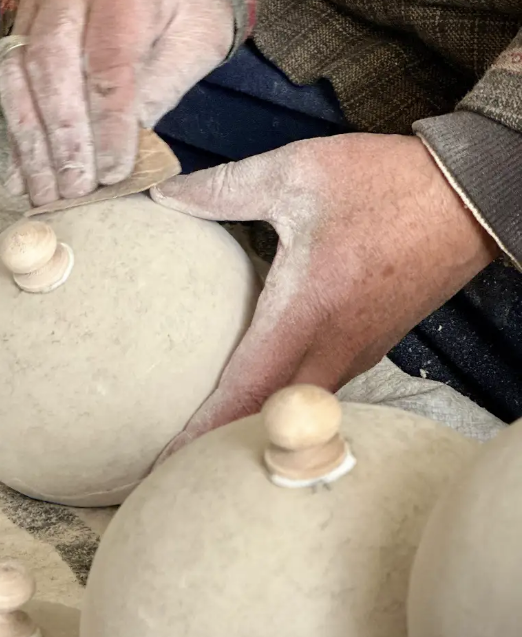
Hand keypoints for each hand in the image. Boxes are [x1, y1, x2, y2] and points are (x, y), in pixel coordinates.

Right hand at [0, 0, 233, 204]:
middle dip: (62, 136)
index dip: (108, 121)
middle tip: (75, 189)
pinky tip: (20, 176)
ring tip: (44, 194)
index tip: (113, 172)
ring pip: (18, 76)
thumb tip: (122, 156)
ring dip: (30, 142)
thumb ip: (159, 89)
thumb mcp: (195, 41)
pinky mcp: (19, 25)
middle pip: (51, 65)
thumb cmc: (186, 4)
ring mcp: (36, 2)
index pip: (108, 59)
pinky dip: (17, 133)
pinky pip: (8, 82)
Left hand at [151, 133, 498, 451]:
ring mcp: (357, 351)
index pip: (245, 390)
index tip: (167, 463)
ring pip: (297, 408)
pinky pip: (319, 388)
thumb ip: (224, 188)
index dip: (203, 432)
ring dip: (254, 425)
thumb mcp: (296, 173)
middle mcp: (332, 347)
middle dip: (220, 445)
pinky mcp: (370, 344)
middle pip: (268, 418)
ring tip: (209, 435)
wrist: (469, 195)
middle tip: (177, 464)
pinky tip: (260, 388)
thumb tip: (169, 197)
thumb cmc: (386, 186)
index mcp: (306, 312)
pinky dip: (284, 402)